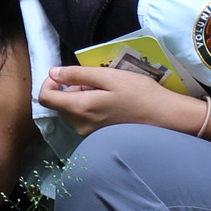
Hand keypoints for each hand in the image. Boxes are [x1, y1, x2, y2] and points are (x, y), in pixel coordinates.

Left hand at [36, 64, 202, 137]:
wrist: (165, 117)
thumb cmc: (140, 93)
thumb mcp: (108, 76)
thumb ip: (77, 74)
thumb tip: (53, 73)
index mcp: (80, 109)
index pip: (45, 98)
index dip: (48, 82)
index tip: (62, 74)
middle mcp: (80, 126)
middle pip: (60, 104)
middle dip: (71, 88)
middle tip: (95, 81)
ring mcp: (89, 134)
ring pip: (72, 111)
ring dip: (81, 97)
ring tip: (106, 91)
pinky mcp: (98, 138)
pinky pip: (83, 119)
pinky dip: (90, 107)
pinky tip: (110, 102)